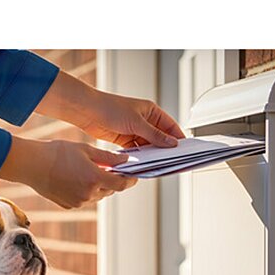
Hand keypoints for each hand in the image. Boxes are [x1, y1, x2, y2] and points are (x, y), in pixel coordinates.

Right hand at [0, 136, 135, 208]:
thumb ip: (108, 158)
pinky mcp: (68, 206)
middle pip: (110, 191)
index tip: (133, 176)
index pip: (121, 184)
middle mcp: (88, 194)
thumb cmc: (56, 153)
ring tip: (90, 172)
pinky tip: (76, 178)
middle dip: (112, 181)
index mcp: (95, 179)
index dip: (130, 180)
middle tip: (110, 169)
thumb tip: (124, 162)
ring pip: (97, 196)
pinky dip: (86, 191)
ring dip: (99, 187)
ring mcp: (78, 202)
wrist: (32, 165)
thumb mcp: (86, 150)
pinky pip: (84, 200)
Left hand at [36, 70, 185, 148]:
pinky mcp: (124, 139)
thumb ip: (155, 135)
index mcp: (151, 111)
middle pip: (159, 138)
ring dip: (151, 154)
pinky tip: (143, 163)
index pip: (170, 126)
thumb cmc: (111, 109)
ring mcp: (134, 130)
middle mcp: (144, 120)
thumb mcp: (137, 123)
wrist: (89, 112)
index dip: (177, 138)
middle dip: (164, 149)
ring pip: (148, 146)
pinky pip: (136, 150)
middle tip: (172, 161)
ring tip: (157, 165)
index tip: (185, 150)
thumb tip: (171, 143)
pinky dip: (139, 156)